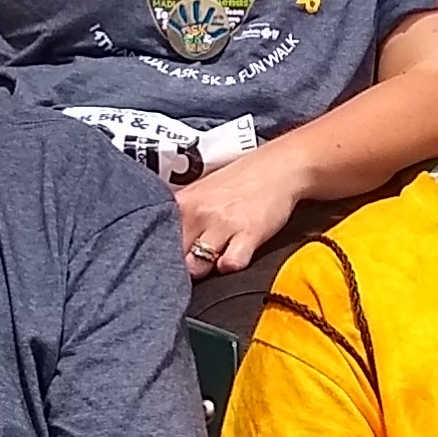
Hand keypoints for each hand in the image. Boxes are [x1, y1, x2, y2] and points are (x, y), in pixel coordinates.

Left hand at [175, 145, 309, 277]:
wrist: (280, 167)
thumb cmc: (241, 181)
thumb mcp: (202, 191)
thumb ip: (183, 215)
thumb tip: (164, 241)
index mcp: (182, 202)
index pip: (157, 238)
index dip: (162, 254)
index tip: (167, 261)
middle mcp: (198, 212)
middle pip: (174, 257)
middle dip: (181, 267)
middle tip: (194, 263)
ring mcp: (222, 224)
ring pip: (197, 266)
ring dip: (206, 269)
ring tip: (215, 259)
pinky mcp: (248, 234)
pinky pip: (230, 265)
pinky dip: (231, 266)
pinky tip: (235, 255)